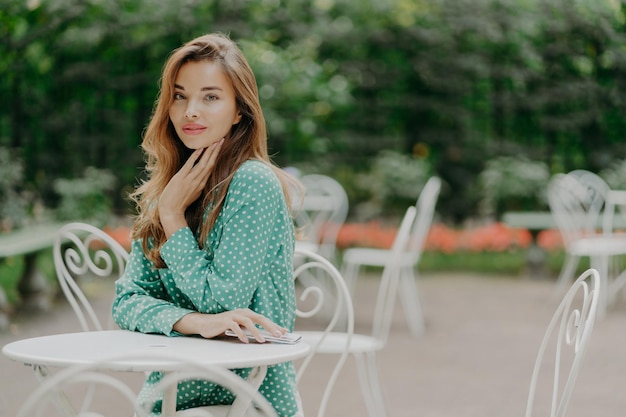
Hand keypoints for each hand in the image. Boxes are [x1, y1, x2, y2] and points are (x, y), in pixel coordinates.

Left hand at [158, 139, 223, 236]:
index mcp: (202, 185)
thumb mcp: (193, 195)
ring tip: (215, 142)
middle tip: (222, 140)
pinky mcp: (181, 178)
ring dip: (210, 152)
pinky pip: (190, 165)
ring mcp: (190, 179)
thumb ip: (197, 185)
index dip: (216, 157)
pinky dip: (196, 156)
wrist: (171, 211)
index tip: (220, 147)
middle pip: (210, 163)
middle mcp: (199, 181)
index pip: (211, 168)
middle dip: (216, 151)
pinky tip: (200, 149)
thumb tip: (200, 179)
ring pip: (203, 163)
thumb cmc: (179, 204)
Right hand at [172, 308, 287, 343]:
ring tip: (263, 340)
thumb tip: (265, 338)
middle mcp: (242, 312)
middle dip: (271, 327)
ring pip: (248, 321)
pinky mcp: (225, 320)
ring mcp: (233, 315)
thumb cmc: (224, 327)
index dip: (275, 325)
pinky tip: (245, 340)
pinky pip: (235, 326)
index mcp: (247, 314)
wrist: (205, 323)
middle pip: (259, 318)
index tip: (285, 332)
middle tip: (279, 335)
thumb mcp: (239, 329)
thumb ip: (249, 331)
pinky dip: (241, 333)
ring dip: (256, 331)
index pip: (264, 319)